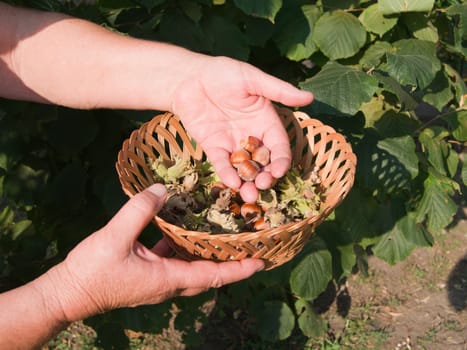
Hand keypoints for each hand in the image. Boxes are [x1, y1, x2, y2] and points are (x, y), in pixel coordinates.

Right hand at [46, 184, 263, 321]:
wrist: (68, 293)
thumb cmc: (92, 270)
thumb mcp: (115, 236)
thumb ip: (140, 210)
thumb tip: (163, 189)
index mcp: (168, 278)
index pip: (214, 275)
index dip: (239, 270)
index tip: (261, 262)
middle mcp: (169, 283)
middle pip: (210, 275)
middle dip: (232, 265)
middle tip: (249, 248)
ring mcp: (159, 281)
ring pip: (194, 269)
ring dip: (210, 256)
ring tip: (223, 237)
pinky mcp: (148, 275)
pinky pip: (175, 262)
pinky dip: (185, 249)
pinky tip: (182, 230)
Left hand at [171, 56, 312, 201]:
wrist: (188, 77)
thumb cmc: (223, 73)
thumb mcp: (253, 79)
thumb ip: (279, 91)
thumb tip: (310, 98)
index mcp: (266, 122)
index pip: (279, 146)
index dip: (281, 160)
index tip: (280, 172)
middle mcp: (252, 136)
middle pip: (264, 162)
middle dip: (266, 176)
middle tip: (264, 185)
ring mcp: (232, 143)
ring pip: (244, 168)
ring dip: (248, 183)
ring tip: (250, 195)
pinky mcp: (213, 147)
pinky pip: (222, 164)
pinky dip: (227, 175)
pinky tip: (231, 183)